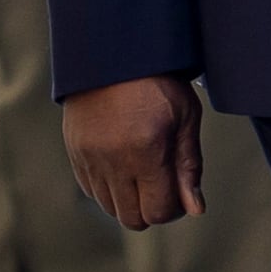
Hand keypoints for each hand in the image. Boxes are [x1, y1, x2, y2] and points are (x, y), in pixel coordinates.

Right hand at [63, 74, 205, 228]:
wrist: (113, 53)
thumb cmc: (158, 81)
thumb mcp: (186, 117)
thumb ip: (189, 166)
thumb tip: (194, 208)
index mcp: (146, 152)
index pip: (159, 211)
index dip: (175, 209)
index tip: (180, 192)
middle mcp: (114, 161)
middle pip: (133, 219)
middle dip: (152, 209)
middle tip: (163, 184)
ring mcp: (90, 160)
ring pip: (111, 209)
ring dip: (130, 201)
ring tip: (143, 171)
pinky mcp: (75, 154)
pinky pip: (92, 191)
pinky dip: (110, 189)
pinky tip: (123, 164)